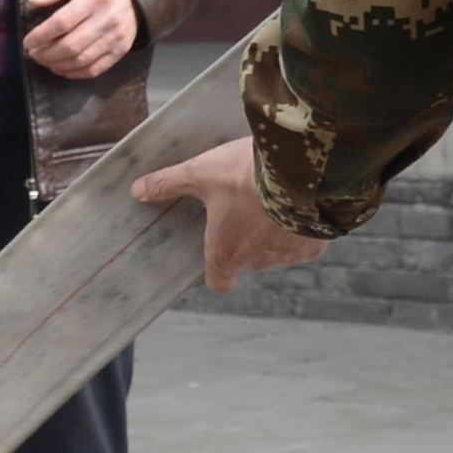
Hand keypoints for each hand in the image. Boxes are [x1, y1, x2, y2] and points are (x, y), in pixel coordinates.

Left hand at [22, 0, 139, 80]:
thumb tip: (34, 1)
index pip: (62, 23)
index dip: (41, 36)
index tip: (27, 42)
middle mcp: (107, 19)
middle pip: (70, 46)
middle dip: (46, 54)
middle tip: (33, 54)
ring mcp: (116, 37)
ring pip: (81, 60)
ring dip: (57, 65)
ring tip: (44, 60)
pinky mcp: (121, 49)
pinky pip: (95, 69)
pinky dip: (74, 73)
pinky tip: (61, 69)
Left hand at [129, 138, 325, 292]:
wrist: (305, 171)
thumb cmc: (246, 175)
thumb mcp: (201, 173)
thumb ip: (168, 184)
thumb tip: (137, 191)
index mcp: (225, 253)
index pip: (218, 281)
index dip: (216, 269)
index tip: (217, 250)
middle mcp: (257, 262)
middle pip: (246, 260)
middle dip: (245, 237)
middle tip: (243, 205)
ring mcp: (288, 255)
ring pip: (276, 249)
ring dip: (273, 230)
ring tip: (270, 197)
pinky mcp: (316, 245)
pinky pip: (304, 240)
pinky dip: (299, 225)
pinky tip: (297, 201)